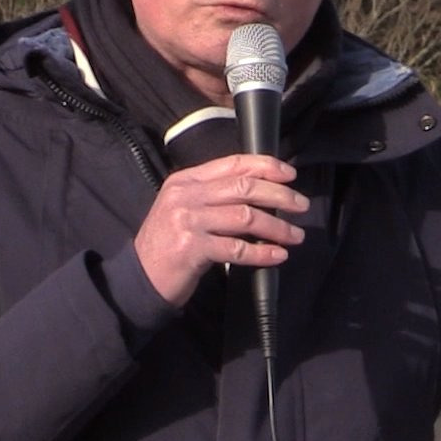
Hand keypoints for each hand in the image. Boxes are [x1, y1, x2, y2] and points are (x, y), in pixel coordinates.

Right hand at [133, 153, 307, 306]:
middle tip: (301, 205)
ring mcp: (187, 221)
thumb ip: (212, 196)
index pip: (233, 163)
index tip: (290, 175)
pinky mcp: (191, 249)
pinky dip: (262, 253)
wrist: (139, 276)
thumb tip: (261, 192)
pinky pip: (237, 248)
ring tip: (296, 236)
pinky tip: (278, 255)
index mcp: (186, 180)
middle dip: (280, 196)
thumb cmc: (168, 243)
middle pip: (244, 188)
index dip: (266, 166)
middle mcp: (186, 196)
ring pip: (245, 217)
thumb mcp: (183, 208)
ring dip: (277, 227)